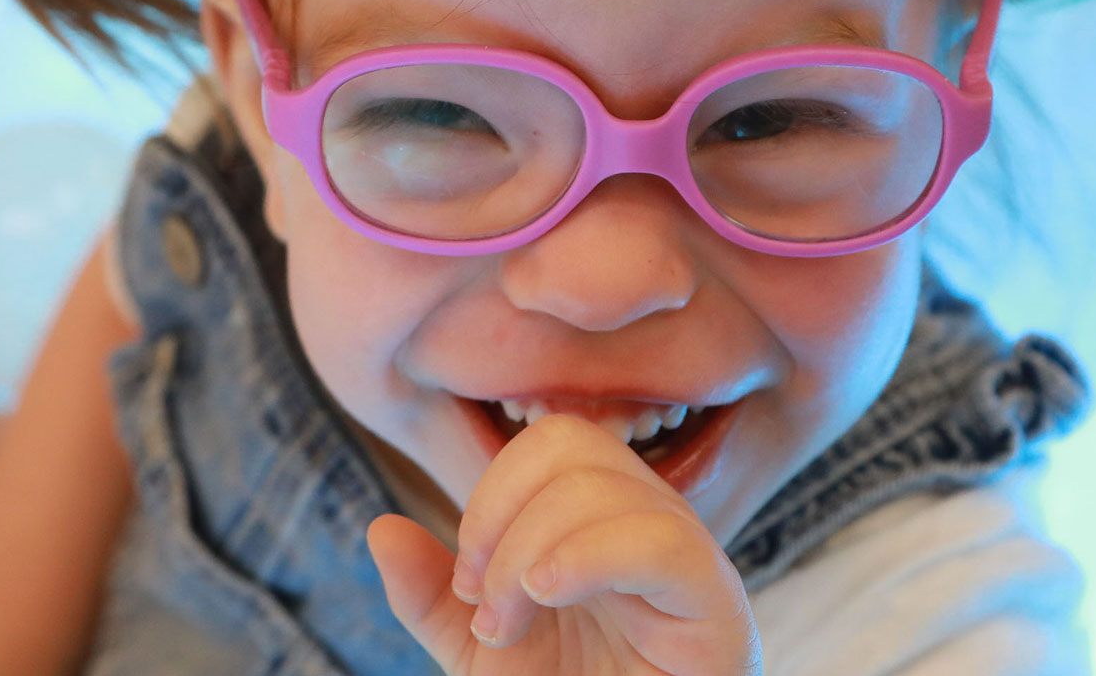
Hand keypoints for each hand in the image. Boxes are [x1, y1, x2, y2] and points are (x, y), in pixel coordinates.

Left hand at [367, 414, 760, 675]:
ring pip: (603, 484)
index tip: (465, 583)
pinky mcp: (716, 603)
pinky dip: (585, 559)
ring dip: (527, 553)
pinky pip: (659, 540)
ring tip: (509, 626)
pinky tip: (549, 595)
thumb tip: (380, 528)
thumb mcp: (482, 653)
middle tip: (485, 601)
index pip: (547, 443)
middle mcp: (650, 524)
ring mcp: (688, 558)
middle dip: (500, 513)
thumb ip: (432, 596)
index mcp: (603, 522)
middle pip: (570, 441)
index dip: (488, 497)